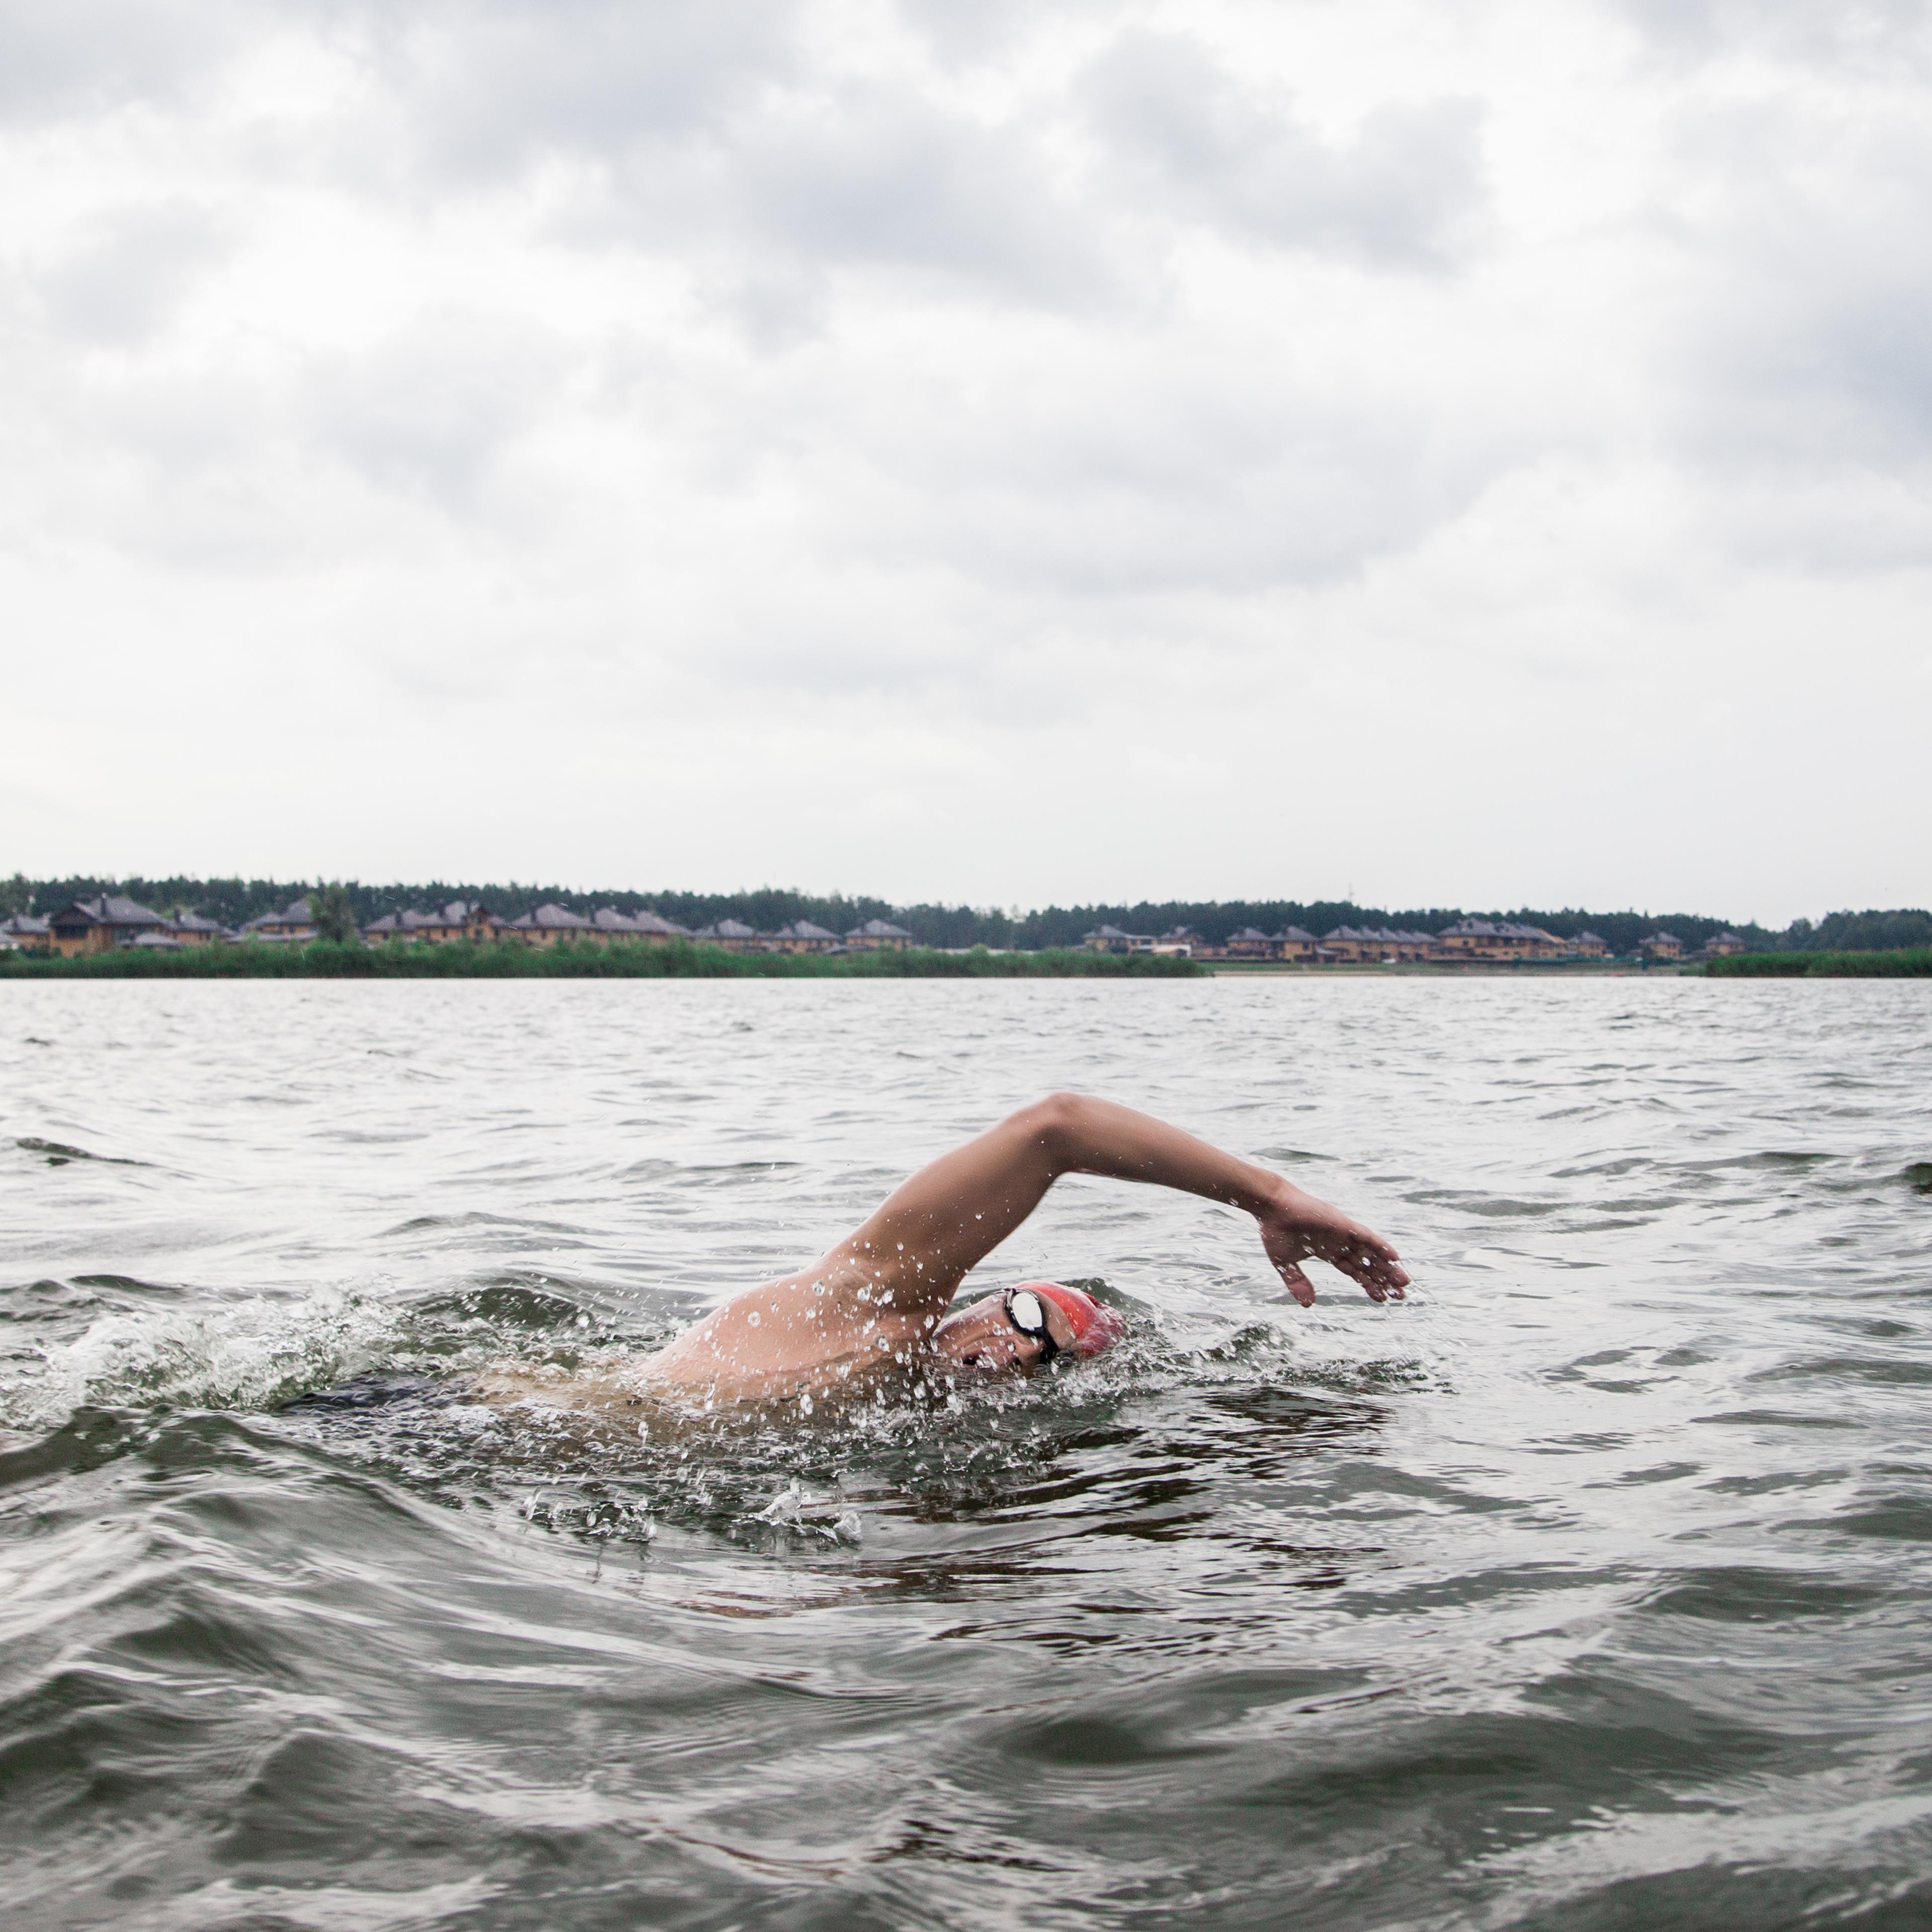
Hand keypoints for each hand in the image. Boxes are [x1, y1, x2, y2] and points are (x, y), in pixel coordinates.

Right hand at [1255, 1182, 1409, 1305]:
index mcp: (1327, 1251)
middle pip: (1367, 1264)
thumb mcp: (1285, 1264)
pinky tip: (1394, 1257)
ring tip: (1404, 1282)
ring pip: (1371, 1252)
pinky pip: (1366, 1236)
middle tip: (1400, 1295)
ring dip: (1387, 1267)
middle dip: (1383, 1279)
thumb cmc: (1275, 1230)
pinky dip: (1381, 1246)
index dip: (1368, 1284)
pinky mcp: (1342, 1224)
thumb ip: (1297, 1283)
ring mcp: (1343, 1233)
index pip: (1353, 1271)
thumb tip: (1309, 1305)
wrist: (1270, 1207)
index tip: (1382, 1299)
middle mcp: (1339, 1242)